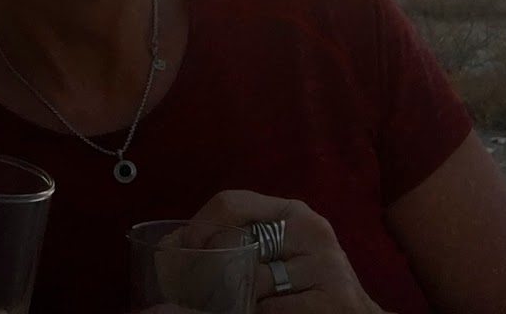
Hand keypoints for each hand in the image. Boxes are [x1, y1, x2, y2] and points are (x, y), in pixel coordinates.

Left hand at [191, 190, 387, 312]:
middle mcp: (311, 230)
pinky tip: (271, 313)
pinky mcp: (332, 298)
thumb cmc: (306, 283)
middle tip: (204, 288)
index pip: (232, 202)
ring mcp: (325, 264)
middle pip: (238, 245)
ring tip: (246, 303)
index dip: (200, 226)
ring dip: (240, 300)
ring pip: (253, 282)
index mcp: (292, 212)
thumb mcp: (277, 251)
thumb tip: (172, 243)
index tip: (186, 252)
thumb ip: (240, 240)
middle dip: (214, 271)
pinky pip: (273, 308)